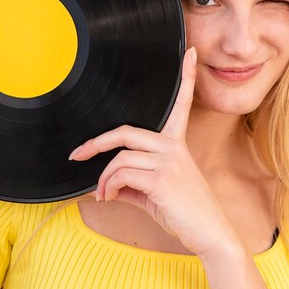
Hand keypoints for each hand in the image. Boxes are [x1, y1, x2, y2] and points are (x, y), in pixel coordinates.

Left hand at [69, 46, 240, 258]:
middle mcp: (174, 147)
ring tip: (102, 194)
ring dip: (103, 178)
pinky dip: (108, 187)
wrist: (210, 234)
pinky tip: (109, 198)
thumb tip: (104, 185)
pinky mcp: (161, 178)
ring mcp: (168, 161)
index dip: (186, 78)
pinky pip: (121, 174)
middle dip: (96, 142)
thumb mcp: (155, 193)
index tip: (189, 54)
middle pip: (125, 132)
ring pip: (119, 158)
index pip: (182, 105)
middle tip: (77, 154)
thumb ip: (132, 182)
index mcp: (176, 144)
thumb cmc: (184, 212)